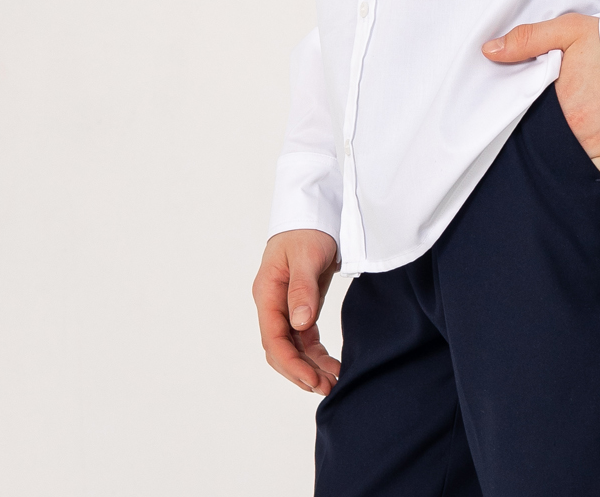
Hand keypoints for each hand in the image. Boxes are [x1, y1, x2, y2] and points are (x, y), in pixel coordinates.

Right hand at [253, 230, 341, 394]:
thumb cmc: (309, 229)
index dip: (291, 363)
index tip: (312, 379)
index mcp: (267, 293)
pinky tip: (330, 366)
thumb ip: (302, 289)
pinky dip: (316, 354)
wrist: (316, 211)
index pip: (273, 338)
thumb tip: (299, 324)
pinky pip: (304, 338)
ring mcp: (285, 306)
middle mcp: (272, 304)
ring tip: (332, 383)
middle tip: (327, 388)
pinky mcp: (301, 305)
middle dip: (301, 372)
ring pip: (293, 348)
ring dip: (310, 367)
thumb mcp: (307, 255)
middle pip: (280, 350)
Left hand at [482, 13, 599, 172]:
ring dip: (564, 151)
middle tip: (548, 123)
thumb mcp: (567, 31)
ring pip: (568, 161)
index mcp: (560, 106)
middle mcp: (578, 134)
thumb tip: (490, 50)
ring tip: (569, 131)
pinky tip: (586, 142)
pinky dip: (586, 161)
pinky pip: (593, 169)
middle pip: (546, 145)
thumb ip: (526, 40)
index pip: (526, 123)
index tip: (525, 115)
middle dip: (543, 137)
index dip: (523, 120)